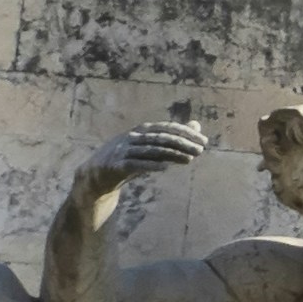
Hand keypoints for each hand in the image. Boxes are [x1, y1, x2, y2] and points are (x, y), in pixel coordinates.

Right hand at [67, 118, 209, 217]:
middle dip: (183, 143)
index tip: (204, 141)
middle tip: (200, 150)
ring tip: (189, 159)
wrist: (98, 175)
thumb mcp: (151, 146)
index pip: (168, 128)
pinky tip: (165, 167)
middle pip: (162, 137)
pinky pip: (136, 164)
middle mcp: (134, 137)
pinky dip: (151, 164)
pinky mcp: (116, 165)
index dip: (186, 133)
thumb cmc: (129, 158)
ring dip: (171, 154)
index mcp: (143, 130)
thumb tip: (196, 126)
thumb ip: (173, 137)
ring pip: (151, 150)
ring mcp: (124, 150)